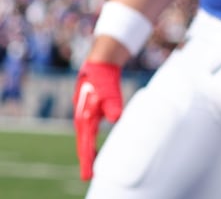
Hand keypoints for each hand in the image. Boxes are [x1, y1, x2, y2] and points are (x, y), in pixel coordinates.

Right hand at [72, 60, 123, 180]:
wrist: (99, 64)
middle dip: (86, 160)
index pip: (85, 144)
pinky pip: (90, 133)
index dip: (87, 161)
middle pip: (84, 144)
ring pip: (86, 139)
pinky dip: (92, 143)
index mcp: (84, 118)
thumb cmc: (102, 78)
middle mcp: (82, 119)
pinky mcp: (91, 112)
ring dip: (89, 152)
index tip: (87, 176)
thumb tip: (116, 119)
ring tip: (92, 167)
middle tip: (88, 177)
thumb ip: (112, 104)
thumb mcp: (108, 90)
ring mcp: (86, 116)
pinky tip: (97, 148)